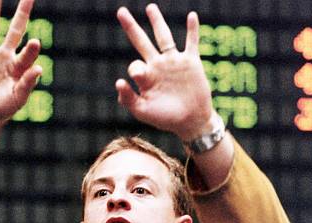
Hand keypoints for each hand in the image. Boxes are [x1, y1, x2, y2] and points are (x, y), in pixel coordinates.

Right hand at [0, 0, 41, 128]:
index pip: (26, 53)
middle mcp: (5, 57)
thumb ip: (27, 84)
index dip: (30, 49)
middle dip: (22, 14)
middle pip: (15, 30)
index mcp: (18, 67)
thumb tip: (39, 68)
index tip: (34, 43)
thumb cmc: (2, 110)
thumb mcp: (16, 99)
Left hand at [116, 4, 213, 139]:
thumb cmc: (165, 118)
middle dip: (131, 27)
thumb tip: (118, 81)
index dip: (135, 69)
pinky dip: (193, 29)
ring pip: (164, 37)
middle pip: (142, 42)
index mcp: (146, 77)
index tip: (140, 78)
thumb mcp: (143, 111)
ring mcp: (174, 63)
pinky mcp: (191, 62)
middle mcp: (158, 66)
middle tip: (120, 11)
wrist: (190, 121)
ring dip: (157, 21)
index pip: (135, 65)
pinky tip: (192, 15)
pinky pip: (192, 42)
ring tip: (150, 8)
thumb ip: (128, 99)